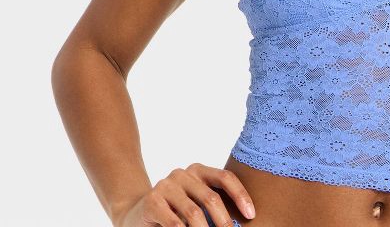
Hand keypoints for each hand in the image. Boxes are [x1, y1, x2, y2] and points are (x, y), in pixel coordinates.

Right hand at [115, 163, 255, 226]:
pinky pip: (174, 223)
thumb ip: (212, 205)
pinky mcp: (153, 201)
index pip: (225, 178)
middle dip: (224, 221)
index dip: (240, 195)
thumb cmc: (174, 210)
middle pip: (211, 197)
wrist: (136, 213)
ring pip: (194, 213)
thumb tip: (243, 218)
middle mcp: (183, 173)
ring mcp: (166, 185)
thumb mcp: (195, 204)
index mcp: (198, 171)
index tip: (251, 214)